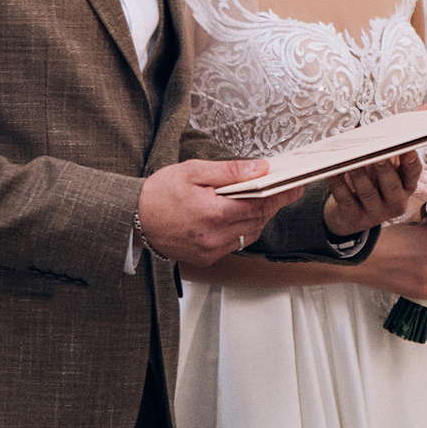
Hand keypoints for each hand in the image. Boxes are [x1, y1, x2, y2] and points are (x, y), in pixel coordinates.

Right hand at [137, 160, 304, 267]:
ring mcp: (211, 251)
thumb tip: (259, 169)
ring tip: (262, 201)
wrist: (132, 219)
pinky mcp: (207, 258)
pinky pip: (235, 244)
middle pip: (258, 220)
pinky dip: (242, 230)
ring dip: (259, 218)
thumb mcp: (193, 171)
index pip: (259, 204)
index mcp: (214, 213)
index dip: (280, 195)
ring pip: (249, 234)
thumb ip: (230, 171)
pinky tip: (239, 216)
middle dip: (273, 204)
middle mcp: (215, 237)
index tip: (294, 187)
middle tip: (285, 190)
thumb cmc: (158, 193)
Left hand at [324, 149, 423, 235]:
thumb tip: (375, 130)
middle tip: (378, 155)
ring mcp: (375, 213)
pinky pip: (345, 199)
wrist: (353, 215)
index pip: (413, 174)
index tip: (407, 148)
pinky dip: (338, 183)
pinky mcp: (354, 217)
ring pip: (367, 192)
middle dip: (384, 169)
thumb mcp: (383, 171)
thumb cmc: (372, 183)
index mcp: (406, 187)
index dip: (411, 162)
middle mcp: (395, 202)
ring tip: (351, 159)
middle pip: (391, 186)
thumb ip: (385, 152)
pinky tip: (332, 170)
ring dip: (358, 174)